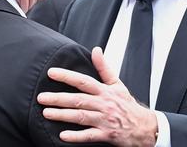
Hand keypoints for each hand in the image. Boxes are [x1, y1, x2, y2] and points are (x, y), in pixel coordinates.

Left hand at [38, 47, 157, 146]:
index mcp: (104, 91)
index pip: (83, 81)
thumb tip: (96, 50)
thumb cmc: (128, 106)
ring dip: (62, 115)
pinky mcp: (106, 135)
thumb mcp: (117, 84)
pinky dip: (76, 136)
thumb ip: (104, 68)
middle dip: (58, 98)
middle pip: (78, 100)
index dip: (67, 76)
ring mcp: (104, 120)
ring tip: (46, 113)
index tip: (51, 73)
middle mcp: (103, 104)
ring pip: (80, 117)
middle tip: (41, 97)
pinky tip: (63, 135)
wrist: (145, 127)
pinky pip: (89, 135)